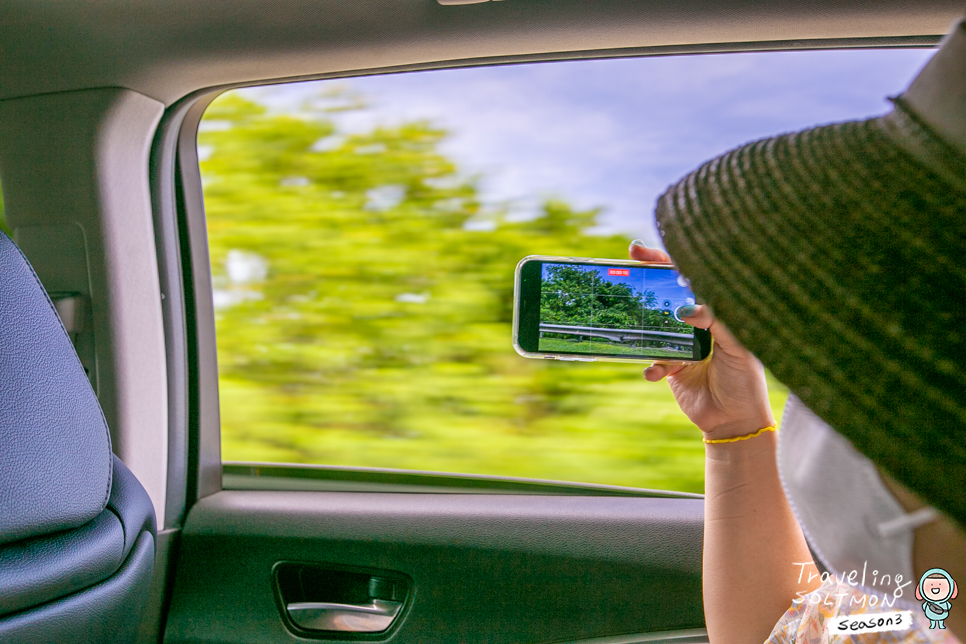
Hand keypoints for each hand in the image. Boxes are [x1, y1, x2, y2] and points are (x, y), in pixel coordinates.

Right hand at [629, 242, 774, 439]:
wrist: (735, 421)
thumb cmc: (745, 380)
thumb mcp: (738, 347)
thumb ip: (716, 322)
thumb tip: (686, 309)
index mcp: (715, 313)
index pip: (690, 280)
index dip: (666, 262)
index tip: (641, 252)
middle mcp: (696, 326)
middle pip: (666, 297)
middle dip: (645, 284)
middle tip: (625, 268)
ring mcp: (681, 346)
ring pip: (653, 329)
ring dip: (643, 330)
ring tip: (634, 328)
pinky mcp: (671, 369)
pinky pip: (652, 362)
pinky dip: (651, 367)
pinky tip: (656, 372)